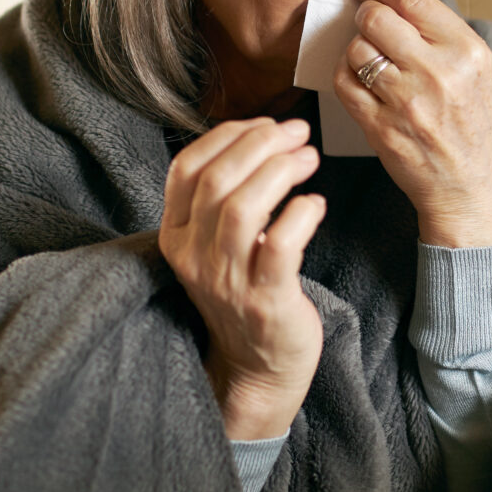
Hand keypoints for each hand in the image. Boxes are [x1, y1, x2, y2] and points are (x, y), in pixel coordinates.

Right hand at [159, 117, 326, 441]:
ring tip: (309, 157)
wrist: (257, 367)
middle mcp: (194, 256)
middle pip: (217, 180)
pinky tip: (315, 204)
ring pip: (242, 208)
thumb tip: (260, 136)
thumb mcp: (216, 244)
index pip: (187, 167)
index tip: (265, 124)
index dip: (228, 136)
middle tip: (297, 132)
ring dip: (281, 171)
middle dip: (261, 144)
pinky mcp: (266, 300)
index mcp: (176, 235)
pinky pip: (280, 245)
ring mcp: (227, 281)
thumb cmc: (244, 293)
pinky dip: (301, 214)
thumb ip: (224, 197)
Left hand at [333, 0, 491, 248]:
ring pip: (357, 51)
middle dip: (364, 17)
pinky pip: (345, 85)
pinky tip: (358, 83)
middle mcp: (440, 73)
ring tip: (369, 63)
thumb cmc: (478, 133)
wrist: (477, 195)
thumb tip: (396, 0)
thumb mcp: (479, 75)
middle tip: (364, 24)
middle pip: (376, 19)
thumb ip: (443, 38)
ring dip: (355, 51)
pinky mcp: (383, 129)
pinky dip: (344, 77)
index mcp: (468, 52)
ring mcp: (409, 103)